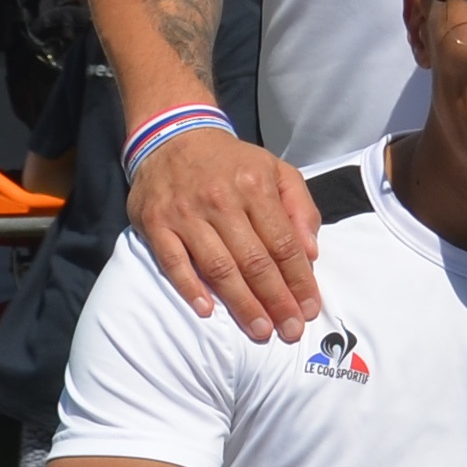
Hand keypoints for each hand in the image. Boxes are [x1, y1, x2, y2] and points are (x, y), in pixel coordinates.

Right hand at [131, 125, 324, 342]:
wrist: (173, 135)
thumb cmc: (232, 162)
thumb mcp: (276, 170)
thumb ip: (300, 207)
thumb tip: (311, 252)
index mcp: (256, 186)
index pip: (283, 243)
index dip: (299, 279)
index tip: (309, 308)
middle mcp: (221, 201)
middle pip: (254, 260)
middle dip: (276, 300)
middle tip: (290, 331)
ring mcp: (185, 214)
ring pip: (218, 266)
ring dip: (241, 303)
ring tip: (260, 329)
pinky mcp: (156, 224)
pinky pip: (173, 262)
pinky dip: (190, 288)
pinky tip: (208, 311)